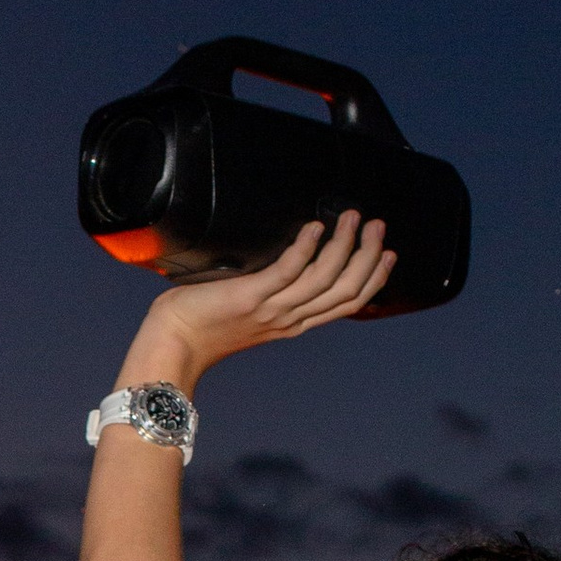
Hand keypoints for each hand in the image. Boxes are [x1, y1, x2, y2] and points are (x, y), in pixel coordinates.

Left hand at [120, 211, 396, 392]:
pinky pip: (289, 270)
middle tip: (376, 224)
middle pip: (346, 290)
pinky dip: (306, 247)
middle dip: (367, 255)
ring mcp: (272, 309)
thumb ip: (274, 287)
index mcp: (295, 323)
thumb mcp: (251, 306)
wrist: (173, 343)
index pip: (347, 303)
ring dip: (344, 244)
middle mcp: (290, 319)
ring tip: (351, 217)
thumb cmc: (203, 321)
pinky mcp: (252, 297)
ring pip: (325, 278)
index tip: (387, 253)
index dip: (373, 278)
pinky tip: (314, 227)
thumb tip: (291, 251)